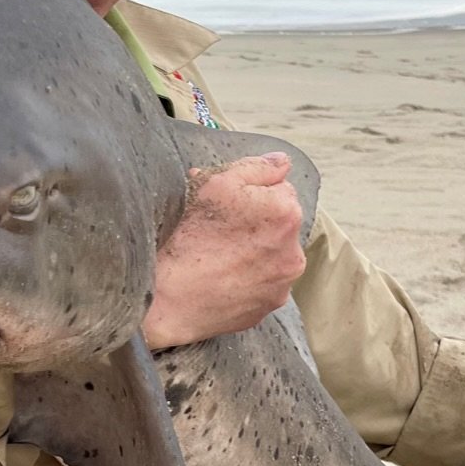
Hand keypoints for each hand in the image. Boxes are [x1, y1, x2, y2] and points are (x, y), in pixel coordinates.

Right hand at [142, 153, 307, 351]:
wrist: (170, 299)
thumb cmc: (189, 238)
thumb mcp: (216, 184)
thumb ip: (256, 167)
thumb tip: (281, 162)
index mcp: (286, 212)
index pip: (279, 188)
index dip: (251, 193)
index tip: (227, 206)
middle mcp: (294, 249)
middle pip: (279, 221)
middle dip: (257, 221)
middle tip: (219, 230)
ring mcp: (284, 281)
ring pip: (274, 252)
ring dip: (256, 249)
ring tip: (220, 255)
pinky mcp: (271, 303)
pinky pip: (265, 281)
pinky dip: (250, 276)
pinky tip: (224, 275)